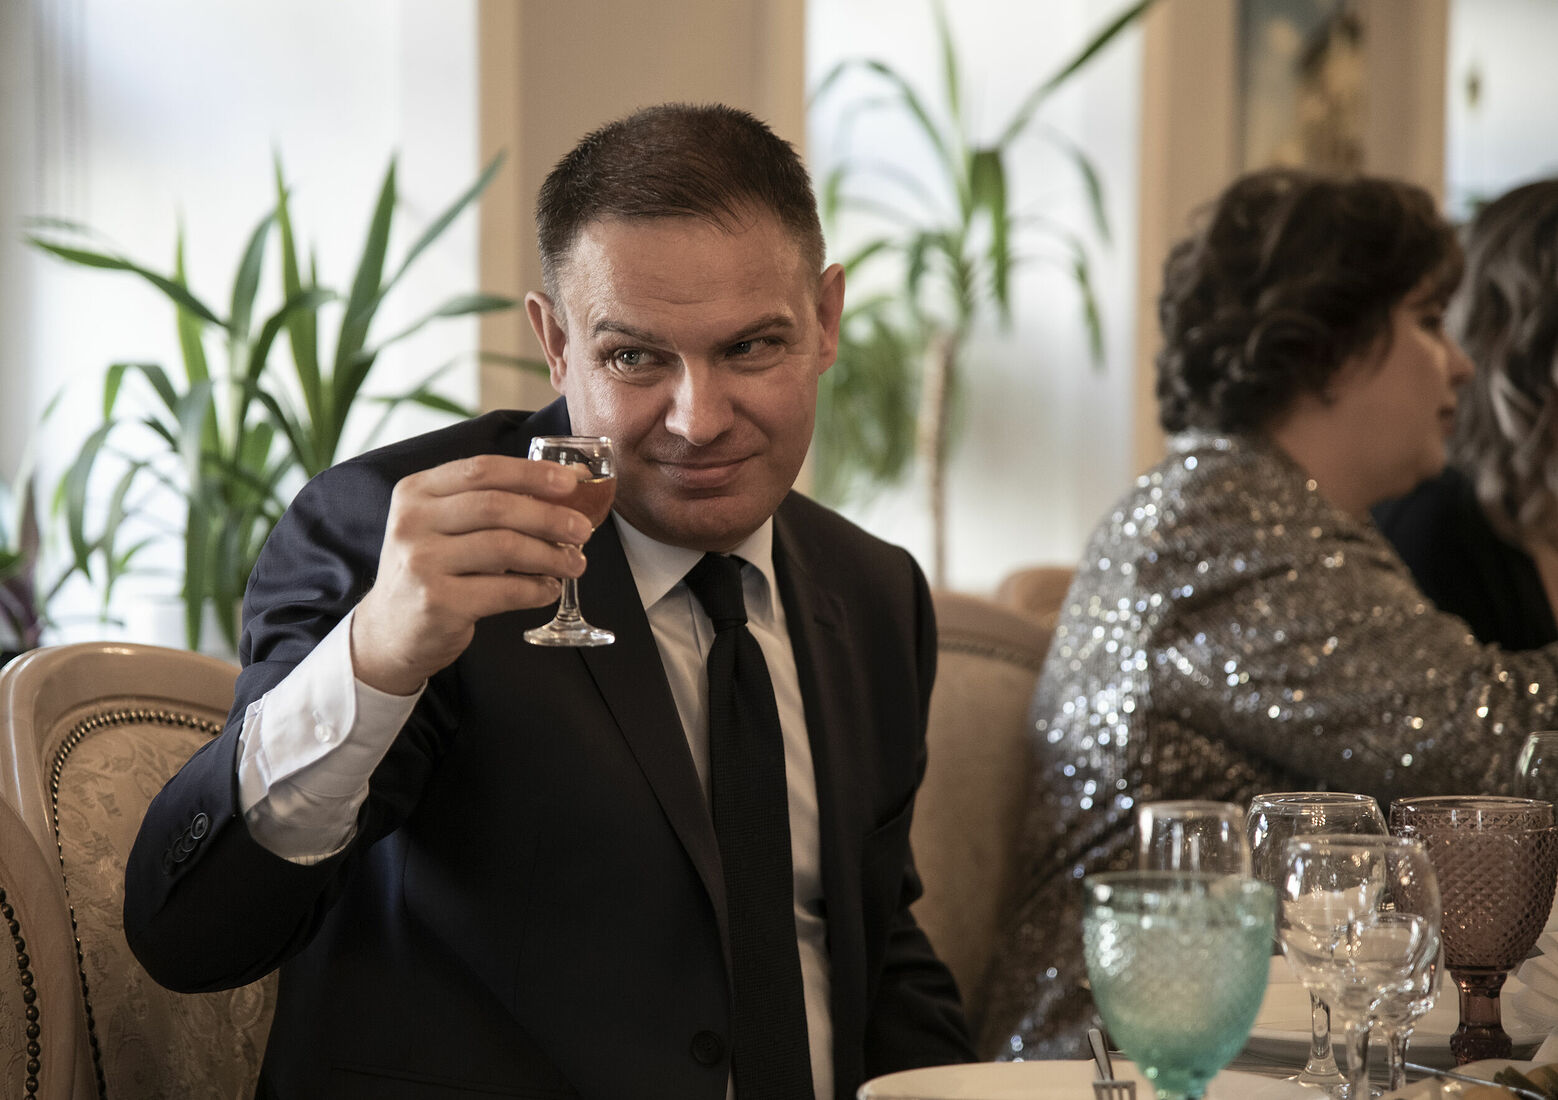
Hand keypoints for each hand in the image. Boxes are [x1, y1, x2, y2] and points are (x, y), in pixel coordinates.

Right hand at [351, 454, 593, 693]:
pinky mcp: (437, 602)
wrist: (390, 631)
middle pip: (496, 506)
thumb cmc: (430, 570)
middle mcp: (412, 522)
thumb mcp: (442, 526)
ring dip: (550, 555)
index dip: (531, 473)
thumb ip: (488, 503)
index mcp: (416, 492)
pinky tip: (549, 589)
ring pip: (504, 547)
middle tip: (583, 530)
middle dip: (550, 517)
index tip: (571, 482)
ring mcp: (421, 562)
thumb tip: (564, 487)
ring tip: (575, 563)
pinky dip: (536, 589)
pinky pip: (503, 591)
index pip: (481, 469)